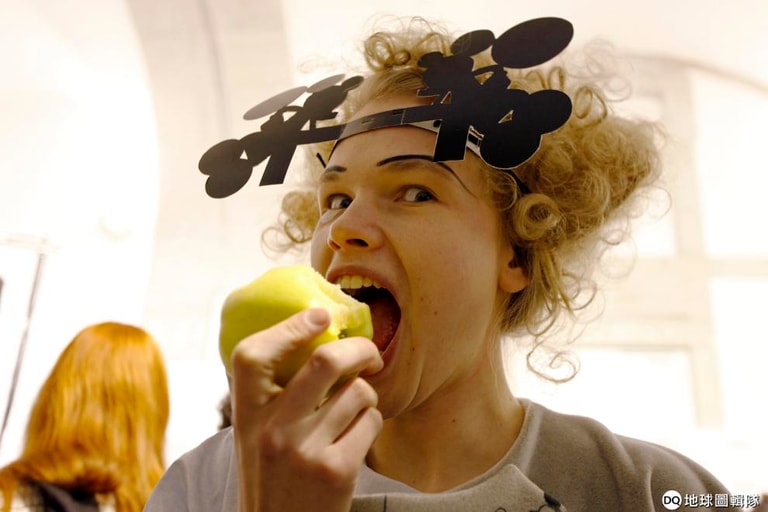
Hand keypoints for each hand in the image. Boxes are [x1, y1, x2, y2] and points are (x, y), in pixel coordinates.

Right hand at [231, 308, 382, 511]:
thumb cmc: (273, 477)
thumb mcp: (255, 434)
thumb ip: (273, 395)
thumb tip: (314, 338)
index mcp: (246, 415)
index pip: (252, 355)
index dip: (289, 326)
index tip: (319, 316)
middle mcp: (272, 430)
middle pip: (325, 361)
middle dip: (360, 349)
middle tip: (369, 354)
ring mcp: (305, 451)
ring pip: (358, 392)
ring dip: (365, 397)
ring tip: (354, 412)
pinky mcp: (337, 470)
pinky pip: (372, 422)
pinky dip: (371, 423)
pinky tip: (356, 438)